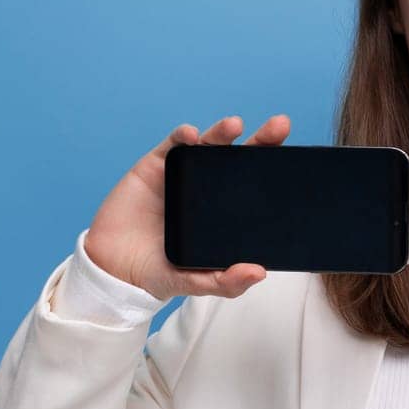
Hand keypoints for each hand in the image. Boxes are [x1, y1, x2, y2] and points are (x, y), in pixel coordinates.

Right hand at [84, 114, 291, 301]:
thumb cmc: (159, 273)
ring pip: (208, 146)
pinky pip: (172, 145)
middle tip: (279, 127)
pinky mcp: (156, 166)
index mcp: (224, 212)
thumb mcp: (195, 283)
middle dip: (261, 140)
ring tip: (234, 125)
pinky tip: (191, 135)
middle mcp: (208, 189)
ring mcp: (183, 175)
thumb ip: (225, 282)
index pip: (255, 187)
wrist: (113, 268)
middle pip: (240, 158)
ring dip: (222, 132)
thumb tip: (259, 272)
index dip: (273, 171)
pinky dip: (183, 136)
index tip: (295, 162)